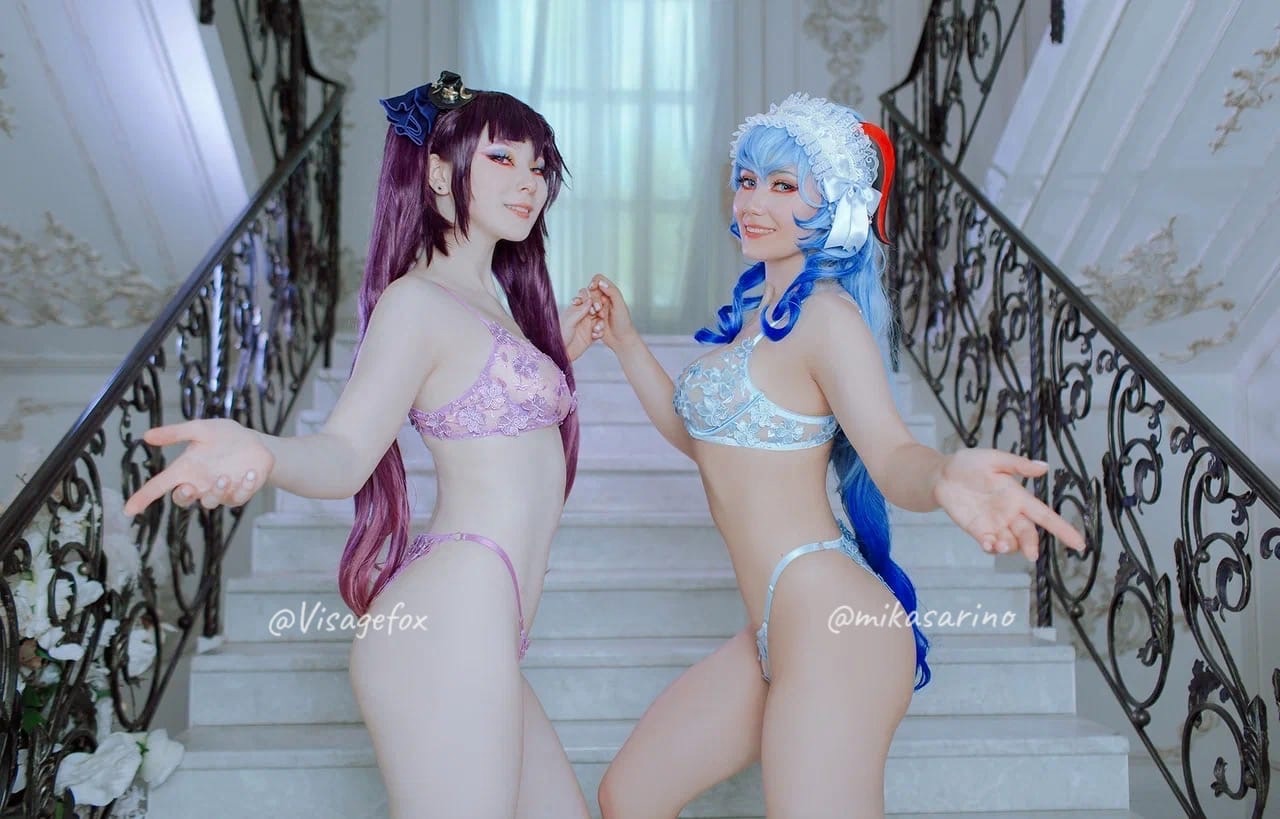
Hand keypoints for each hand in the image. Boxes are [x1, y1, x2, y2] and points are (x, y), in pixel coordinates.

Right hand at [123, 419, 273, 515]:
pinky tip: (251, 473)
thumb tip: (147, 435)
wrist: (255, 442)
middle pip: (182, 499)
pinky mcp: (240, 493)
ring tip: (225, 476)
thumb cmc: (224, 437)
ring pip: (210, 501)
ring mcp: (219, 491)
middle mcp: (199, 483)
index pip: (159, 485)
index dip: (143, 497)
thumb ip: (176, 433)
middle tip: (189, 487)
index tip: (129, 509)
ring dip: (216, 490)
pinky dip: (245, 487)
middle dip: (184, 496)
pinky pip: (239, 497)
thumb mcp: (200, 430)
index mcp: (185, 469)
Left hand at [561, 286, 604, 360]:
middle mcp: (582, 316)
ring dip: (600, 323)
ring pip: (600, 319)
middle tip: (598, 314)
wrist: (559, 353)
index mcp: (574, 310)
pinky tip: (595, 336)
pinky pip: (600, 331)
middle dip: (599, 310)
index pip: (585, 298)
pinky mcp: (591, 336)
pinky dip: (600, 332)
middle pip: (595, 307)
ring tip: (596, 329)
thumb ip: (579, 310)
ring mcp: (587, 326)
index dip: (591, 300)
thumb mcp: (569, 321)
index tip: (593, 306)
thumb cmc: (559, 336)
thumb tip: (590, 300)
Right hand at [587, 274, 638, 351]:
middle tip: (598, 310)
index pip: (598, 279)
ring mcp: (596, 307)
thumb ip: (612, 292)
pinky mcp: (590, 316)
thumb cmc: (623, 323)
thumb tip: (601, 282)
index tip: (592, 289)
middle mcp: (602, 298)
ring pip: (585, 301)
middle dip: (592, 299)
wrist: (621, 340)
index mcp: (610, 293)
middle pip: (590, 290)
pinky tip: (591, 322)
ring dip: (588, 308)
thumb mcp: (620, 306)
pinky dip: (585, 315)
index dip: (593, 282)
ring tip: (596, 317)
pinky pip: (582, 312)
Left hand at [932, 448, 1085, 559]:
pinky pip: (990, 544)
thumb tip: (1044, 467)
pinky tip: (988, 544)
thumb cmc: (969, 464)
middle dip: (1031, 545)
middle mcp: (1009, 514)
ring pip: (1010, 544)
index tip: (1079, 543)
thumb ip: (1018, 465)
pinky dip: (992, 548)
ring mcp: (994, 524)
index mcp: (1018, 497)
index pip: (1046, 516)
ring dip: (1010, 548)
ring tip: (1001, 545)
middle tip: (1031, 554)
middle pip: (1028, 534)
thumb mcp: (994, 459)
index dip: (1063, 529)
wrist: (942, 474)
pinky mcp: (977, 530)